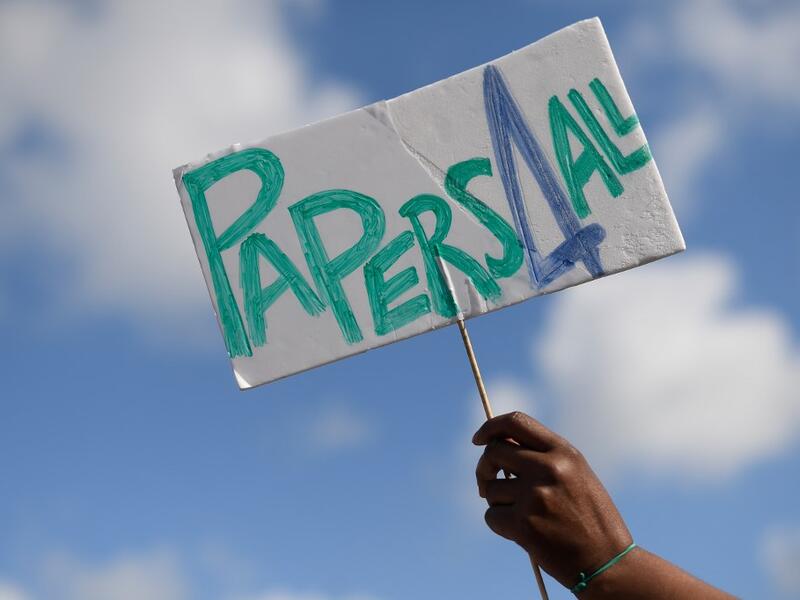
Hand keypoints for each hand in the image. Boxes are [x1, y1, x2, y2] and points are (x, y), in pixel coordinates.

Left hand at [473, 411, 631, 588]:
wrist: (608, 563)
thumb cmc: (590, 519)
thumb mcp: (576, 475)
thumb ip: (542, 456)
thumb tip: (497, 445)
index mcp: (564, 452)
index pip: (516, 422)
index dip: (491, 427)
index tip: (478, 439)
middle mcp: (549, 468)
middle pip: (493, 452)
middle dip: (484, 468)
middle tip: (486, 483)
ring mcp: (535, 496)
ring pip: (491, 489)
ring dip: (498, 503)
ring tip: (526, 517)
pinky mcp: (524, 525)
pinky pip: (491, 516)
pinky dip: (500, 525)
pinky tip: (524, 534)